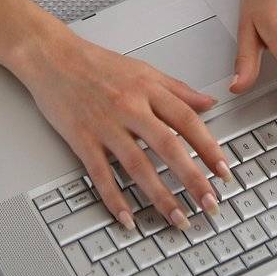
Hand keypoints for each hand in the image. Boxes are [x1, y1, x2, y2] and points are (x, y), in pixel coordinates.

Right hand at [15, 24, 232, 230]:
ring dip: (160, 196)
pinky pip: (101, 174)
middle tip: (211, 204)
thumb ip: (177, 89)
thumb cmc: (96, 63)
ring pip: (137, 165)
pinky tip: (128, 218)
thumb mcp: (142, 69)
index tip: (224, 172)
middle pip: (168, 146)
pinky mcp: (81, 138)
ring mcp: (105, 124)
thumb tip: (209, 103)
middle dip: (193, 178)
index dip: (209, 147)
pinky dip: (114, 199)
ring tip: (179, 218)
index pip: (187, 120)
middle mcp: (129, 106)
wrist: (52, 56)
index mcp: (147, 88)